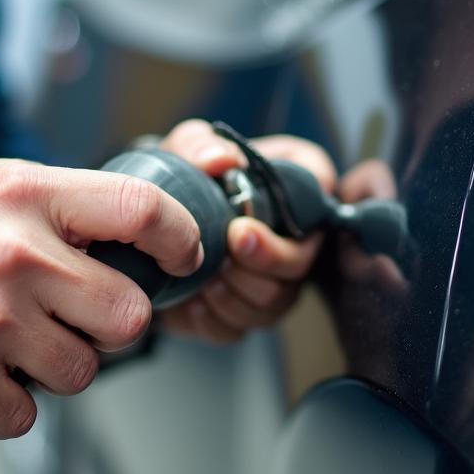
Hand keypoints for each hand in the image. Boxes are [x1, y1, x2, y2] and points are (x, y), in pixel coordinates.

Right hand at [0, 157, 202, 437]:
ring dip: (61, 366)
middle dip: (115, 322)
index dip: (180, 237)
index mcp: (29, 197)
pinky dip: (12, 405)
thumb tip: (130, 231)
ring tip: (23, 342)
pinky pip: (28, 414)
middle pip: (130, 313)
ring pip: (85, 370)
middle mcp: (16, 256)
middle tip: (84, 315)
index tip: (185, 256)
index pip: (140, 209)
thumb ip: (61, 204)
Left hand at [157, 120, 335, 343]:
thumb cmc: (186, 174)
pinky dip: (212, 319)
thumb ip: (200, 144)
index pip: (319, 208)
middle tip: (222, 255)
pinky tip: (193, 301)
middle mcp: (296, 239)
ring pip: (271, 305)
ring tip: (204, 278)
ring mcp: (273, 280)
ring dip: (234, 295)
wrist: (155, 216)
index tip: (241, 230)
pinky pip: (237, 330)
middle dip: (258, 266)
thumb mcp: (188, 146)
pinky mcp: (243, 311)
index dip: (284, 230)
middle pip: (299, 269)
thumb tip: (222, 160)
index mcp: (297, 189)